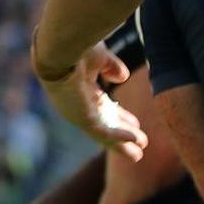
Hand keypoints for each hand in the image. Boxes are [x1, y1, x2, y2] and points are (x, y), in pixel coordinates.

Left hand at [33, 40, 146, 160]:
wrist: (62, 49)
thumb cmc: (76, 48)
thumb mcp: (100, 58)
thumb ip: (111, 67)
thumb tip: (122, 77)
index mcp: (81, 89)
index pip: (102, 108)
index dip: (120, 117)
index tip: (136, 124)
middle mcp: (78, 104)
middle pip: (104, 124)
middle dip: (123, 134)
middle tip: (141, 142)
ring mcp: (78, 112)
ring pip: (103, 133)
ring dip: (122, 143)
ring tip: (138, 155)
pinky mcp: (81, 117)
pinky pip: (103, 132)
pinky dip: (119, 137)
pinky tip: (135, 139)